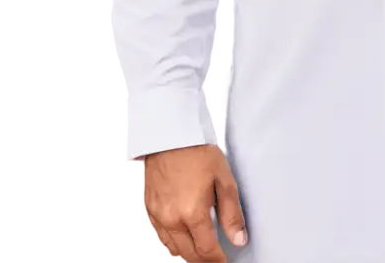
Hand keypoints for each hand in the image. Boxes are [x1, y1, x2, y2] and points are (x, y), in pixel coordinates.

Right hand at [139, 144, 246, 262]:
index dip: (218, 259)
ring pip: (171, 247)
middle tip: (214, 256)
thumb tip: (239, 238)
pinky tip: (179, 235)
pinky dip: (170, 240)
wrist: (169, 133)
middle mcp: (170, 218)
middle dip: (203, 258)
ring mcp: (155, 215)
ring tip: (199, 248)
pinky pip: (157, 235)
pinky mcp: (146, 208)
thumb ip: (231, 212)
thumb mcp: (223, 178)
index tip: (224, 260)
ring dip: (186, 251)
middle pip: (188, 252)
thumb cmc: (196, 149)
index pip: (206, 249)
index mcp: (192, 213)